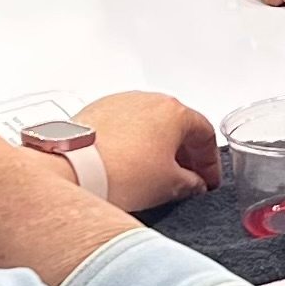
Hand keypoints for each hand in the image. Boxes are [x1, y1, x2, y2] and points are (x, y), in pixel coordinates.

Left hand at [74, 90, 221, 211]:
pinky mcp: (96, 111)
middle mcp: (148, 99)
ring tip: (152, 175)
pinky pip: (123, 127)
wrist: (74, 169)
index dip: (210, 161)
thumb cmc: (120, 172)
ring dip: (156, 147)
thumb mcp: (169, 186)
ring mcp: (120, 103)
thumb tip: (193, 183)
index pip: (204, 133)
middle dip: (184, 154)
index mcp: (174, 111)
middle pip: (176, 125)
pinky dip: (130, 144)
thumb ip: (191, 183)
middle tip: (185, 179)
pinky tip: (126, 166)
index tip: (206, 179)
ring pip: (148, 124)